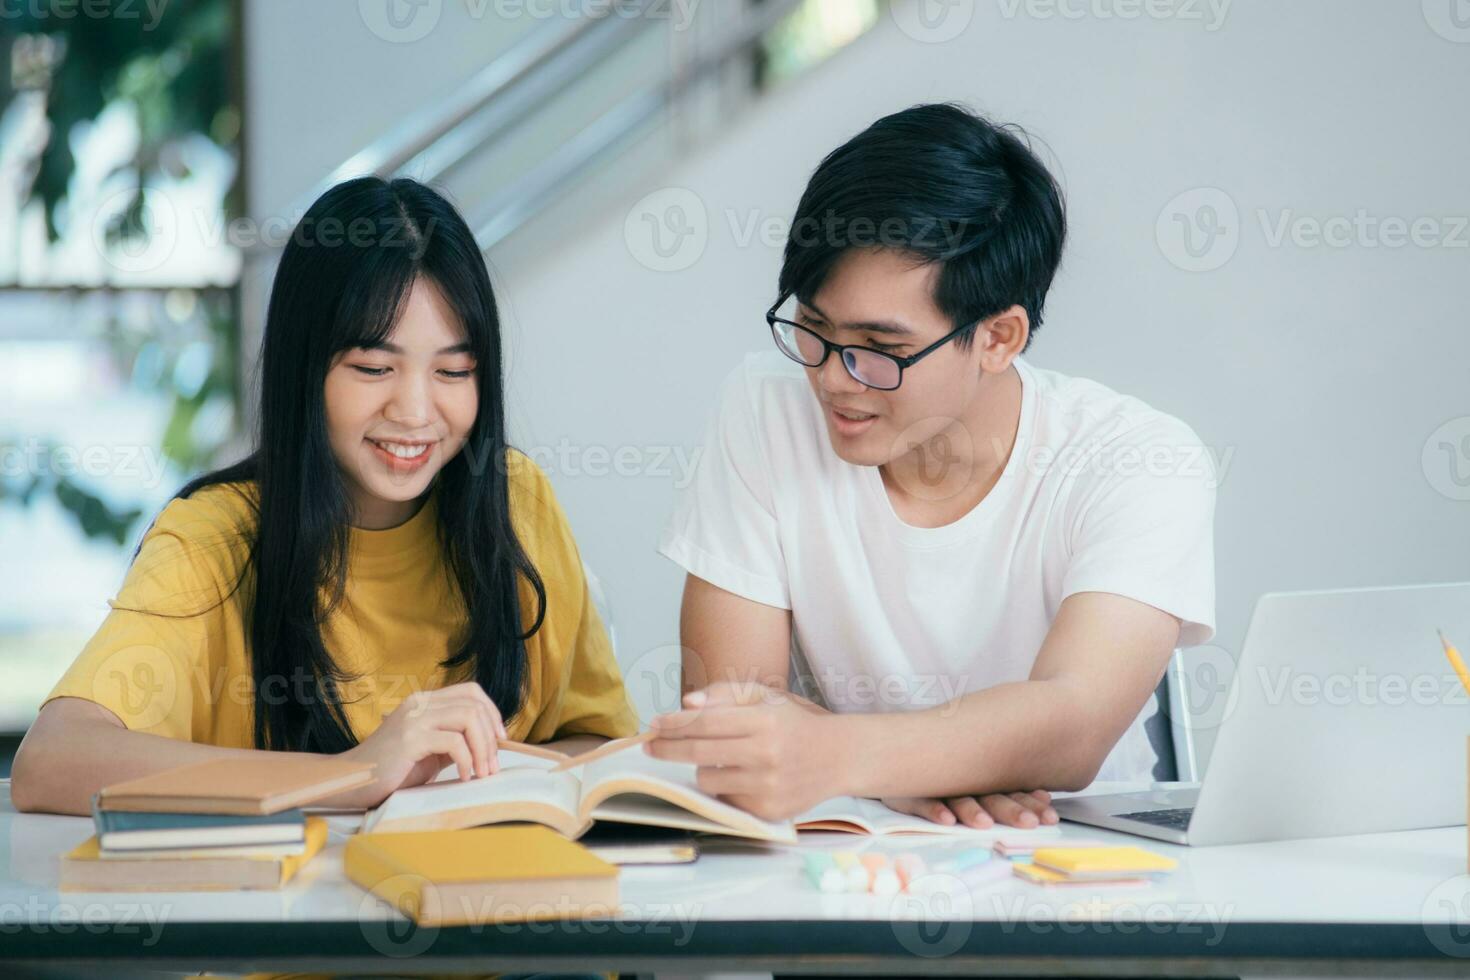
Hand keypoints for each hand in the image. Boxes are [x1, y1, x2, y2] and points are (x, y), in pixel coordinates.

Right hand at [334, 682, 506, 807]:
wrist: (353, 781)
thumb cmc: (393, 770)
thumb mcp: (431, 750)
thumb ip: (455, 739)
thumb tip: (492, 743)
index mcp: (425, 702)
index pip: (471, 691)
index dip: (492, 713)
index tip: (501, 740)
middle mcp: (420, 703)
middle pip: (474, 705)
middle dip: (491, 736)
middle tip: (493, 766)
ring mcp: (414, 718)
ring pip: (468, 718)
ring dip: (483, 748)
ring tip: (483, 772)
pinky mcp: (410, 738)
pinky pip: (453, 742)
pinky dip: (466, 761)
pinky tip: (464, 778)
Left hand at [647, 681, 840, 821]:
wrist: (837, 756)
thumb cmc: (793, 722)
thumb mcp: (765, 696)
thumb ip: (724, 695)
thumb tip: (687, 704)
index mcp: (764, 721)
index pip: (705, 723)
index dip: (674, 724)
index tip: (654, 724)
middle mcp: (766, 754)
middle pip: (698, 752)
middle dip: (666, 748)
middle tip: (649, 744)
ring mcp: (767, 786)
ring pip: (707, 779)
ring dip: (703, 767)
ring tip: (720, 757)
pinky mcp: (768, 811)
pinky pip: (725, 799)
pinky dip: (724, 786)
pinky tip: (741, 775)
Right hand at [882, 790, 1057, 829]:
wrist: (892, 755)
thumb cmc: (945, 776)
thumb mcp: (977, 781)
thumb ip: (1009, 789)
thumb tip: (1046, 797)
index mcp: (982, 778)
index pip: (1011, 791)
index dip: (1030, 803)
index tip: (1049, 817)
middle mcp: (962, 781)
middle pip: (990, 795)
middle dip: (1011, 810)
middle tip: (1029, 823)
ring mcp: (936, 786)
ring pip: (958, 798)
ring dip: (972, 811)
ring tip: (985, 824)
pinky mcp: (909, 793)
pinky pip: (922, 801)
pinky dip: (933, 810)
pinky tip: (946, 820)